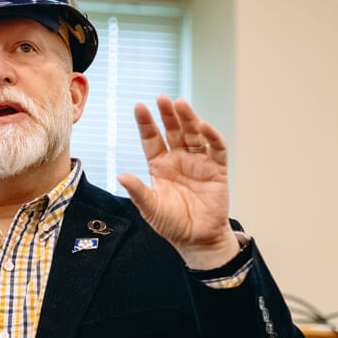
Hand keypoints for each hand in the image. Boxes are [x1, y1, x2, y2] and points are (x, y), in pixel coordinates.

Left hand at [119, 96, 239, 268]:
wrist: (197, 239)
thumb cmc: (172, 224)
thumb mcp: (150, 209)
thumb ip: (138, 192)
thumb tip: (120, 176)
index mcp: (159, 165)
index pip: (151, 138)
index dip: (146, 123)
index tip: (139, 106)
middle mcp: (178, 159)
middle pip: (173, 130)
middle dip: (168, 114)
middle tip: (162, 98)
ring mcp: (198, 162)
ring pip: (193, 134)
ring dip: (188, 119)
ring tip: (181, 104)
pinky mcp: (217, 169)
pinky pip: (216, 148)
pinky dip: (212, 136)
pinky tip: (204, 126)